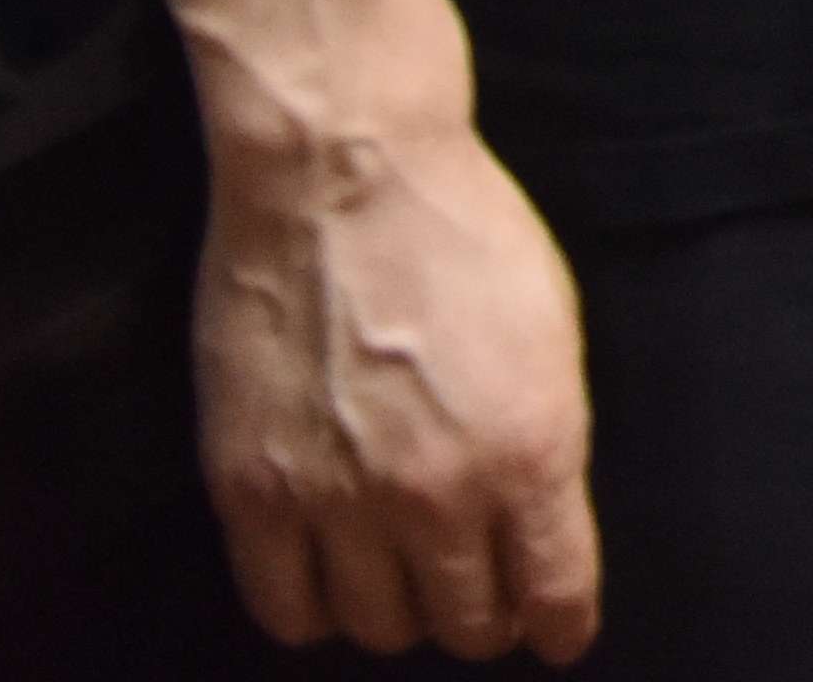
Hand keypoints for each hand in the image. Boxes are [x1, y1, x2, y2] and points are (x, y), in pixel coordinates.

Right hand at [190, 120, 601, 659]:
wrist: (343, 177)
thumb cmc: (464, 234)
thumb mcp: (553, 333)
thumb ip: (547, 440)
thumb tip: (541, 523)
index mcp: (531, 450)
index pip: (555, 591)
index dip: (559, 625)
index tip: (558, 635)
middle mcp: (439, 493)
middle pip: (466, 621)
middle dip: (483, 619)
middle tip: (478, 596)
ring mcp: (338, 500)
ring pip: (378, 628)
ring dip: (401, 617)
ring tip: (405, 583)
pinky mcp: (252, 491)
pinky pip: (284, 607)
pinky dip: (314, 613)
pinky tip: (330, 585)